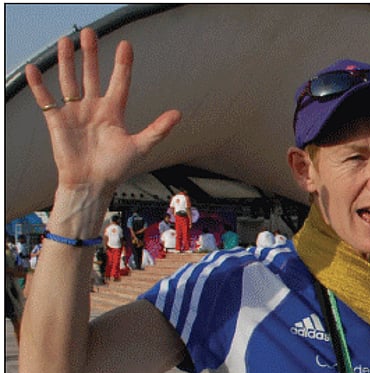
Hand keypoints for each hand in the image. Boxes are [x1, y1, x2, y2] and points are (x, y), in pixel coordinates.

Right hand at [25, 28, 179, 195]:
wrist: (92, 185)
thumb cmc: (116, 169)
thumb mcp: (140, 147)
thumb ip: (158, 129)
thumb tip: (179, 113)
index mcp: (114, 112)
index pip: (119, 82)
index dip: (122, 64)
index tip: (126, 45)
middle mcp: (94, 108)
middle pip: (91, 75)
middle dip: (90, 55)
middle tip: (89, 32)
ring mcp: (75, 113)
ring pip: (69, 81)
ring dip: (67, 62)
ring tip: (66, 41)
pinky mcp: (57, 121)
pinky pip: (46, 99)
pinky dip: (39, 85)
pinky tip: (33, 69)